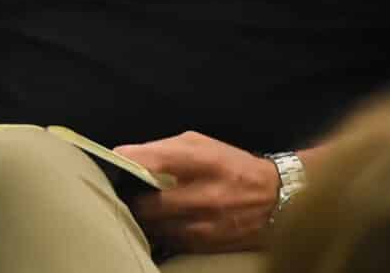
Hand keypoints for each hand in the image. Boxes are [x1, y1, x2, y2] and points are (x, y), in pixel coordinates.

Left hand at [116, 131, 278, 253]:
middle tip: (122, 190)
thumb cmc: (231, 165)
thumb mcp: (199, 144)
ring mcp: (205, 225)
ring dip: (141, 218)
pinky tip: (157, 222)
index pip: (150, 161)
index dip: (124, 163)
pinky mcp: (206, 246)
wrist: (278, 199)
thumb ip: (161, 149)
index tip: (112, 163)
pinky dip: (158, 232)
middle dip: (129, 197)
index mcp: (200, 161)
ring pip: (154, 227)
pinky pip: (168, 242)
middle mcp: (203, 196)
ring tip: (138, 206)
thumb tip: (122, 155)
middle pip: (145, 203)